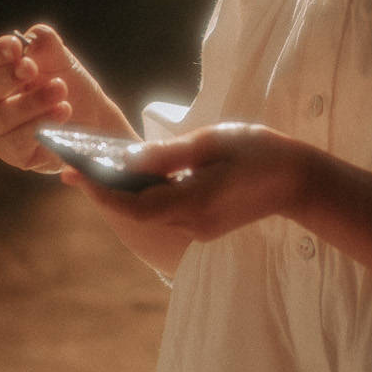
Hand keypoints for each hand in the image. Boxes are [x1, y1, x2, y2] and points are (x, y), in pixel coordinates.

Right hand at [0, 23, 131, 171]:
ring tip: (61, 93)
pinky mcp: (13, 153)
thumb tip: (32, 37)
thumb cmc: (70, 86)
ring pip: (1, 117)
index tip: (17, 46)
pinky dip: (37, 128)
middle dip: (8, 78)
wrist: (94, 118)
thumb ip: (46, 44)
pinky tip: (61, 114)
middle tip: (33, 69)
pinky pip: (15, 143)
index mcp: (1, 74)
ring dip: (31, 103)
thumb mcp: (62, 60)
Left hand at [64, 122, 312, 241]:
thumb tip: (127, 159)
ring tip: (94, 168)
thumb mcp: (213, 141)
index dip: (100, 191)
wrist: (300, 180)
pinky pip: (166, 212)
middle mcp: (193, 223)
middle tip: (71, 168)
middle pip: (136, 212)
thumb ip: (169, 154)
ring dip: (122, 193)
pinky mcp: (206, 226)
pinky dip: (145, 195)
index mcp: (195, 202)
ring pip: (150, 214)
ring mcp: (200, 229)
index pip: (134, 205)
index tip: (72, 172)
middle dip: (102, 191)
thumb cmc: (260, 152)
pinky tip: (134, 174)